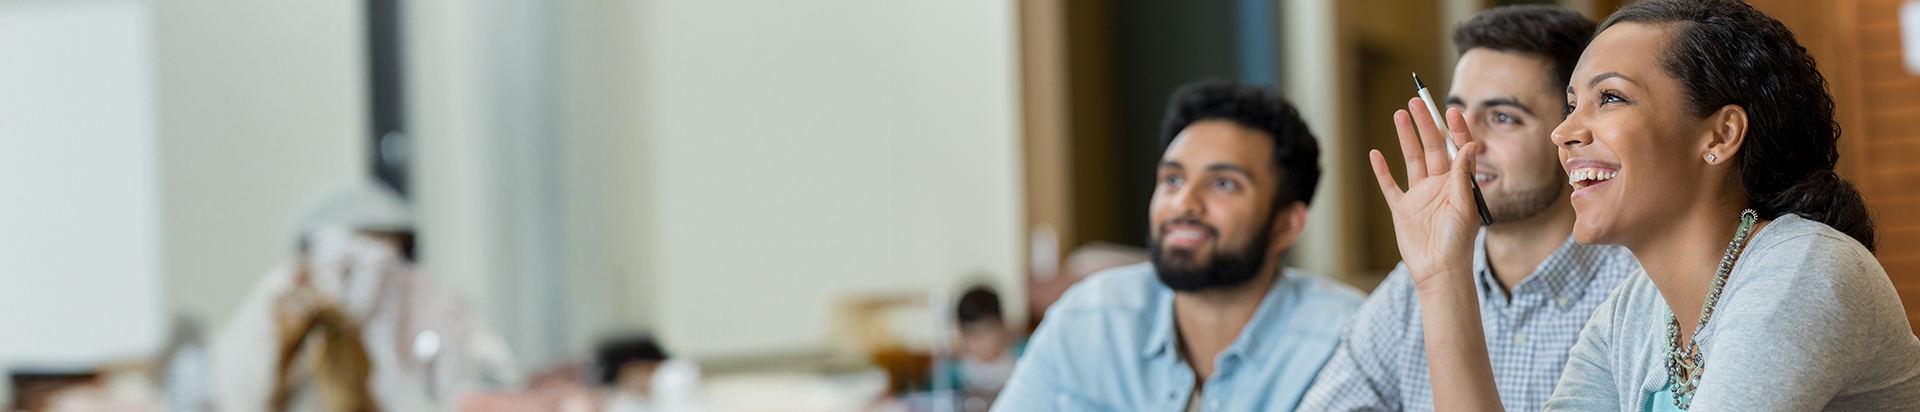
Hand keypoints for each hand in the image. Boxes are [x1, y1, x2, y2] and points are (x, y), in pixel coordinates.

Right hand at [1369, 98, 1482, 294]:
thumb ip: (1463, 176)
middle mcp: (1439, 185)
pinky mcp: (1401, 209)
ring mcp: (1419, 196)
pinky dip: (1382, 171)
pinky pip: (1390, 186)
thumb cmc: (1458, 243)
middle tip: (1418, 101)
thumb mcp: (1465, 206)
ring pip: (1411, 159)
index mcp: (1458, 184)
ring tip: (1399, 114)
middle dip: (1426, 124)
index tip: (1450, 109)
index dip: (1454, 129)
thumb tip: (1469, 145)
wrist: (1439, 271)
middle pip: (1431, 148)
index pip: (1456, 149)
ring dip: (1405, 137)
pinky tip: (1376, 155)